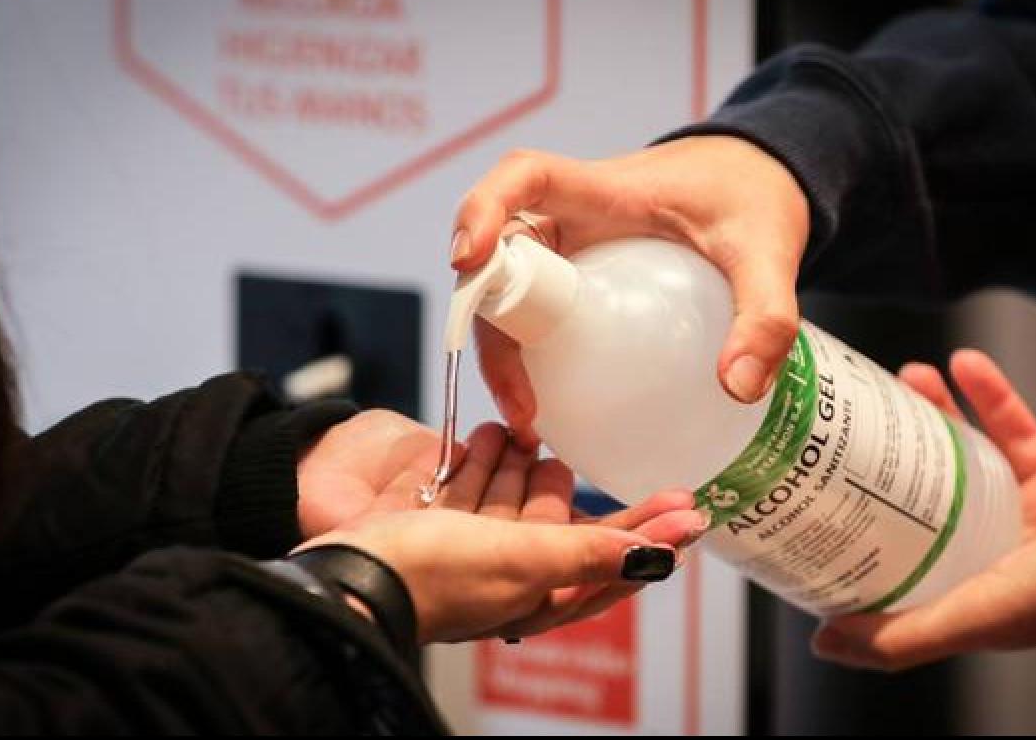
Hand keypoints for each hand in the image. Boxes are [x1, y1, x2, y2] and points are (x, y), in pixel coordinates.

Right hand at [297, 417, 708, 641]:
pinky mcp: (442, 525)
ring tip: (545, 441)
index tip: (692, 509)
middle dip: (587, 497)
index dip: (654, 538)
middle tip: (624, 465)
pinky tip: (499, 439)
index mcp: (540, 596)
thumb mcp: (522, 561)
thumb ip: (590, 554)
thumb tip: (659, 559)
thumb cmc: (430, 574)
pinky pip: (480, 491)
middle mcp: (512, 577)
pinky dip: (492, 466)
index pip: (613, 565)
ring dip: (533, 473)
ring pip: (521, 505)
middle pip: (569, 531)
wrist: (342, 569)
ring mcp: (474, 551)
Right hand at [450, 137, 809, 446]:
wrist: (755, 182)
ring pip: (509, 294)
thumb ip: (764, 314)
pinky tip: (553, 410)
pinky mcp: (579, 281)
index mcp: (603, 191)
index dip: (483, 208)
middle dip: (488, 324)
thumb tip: (738, 387)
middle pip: (499, 257)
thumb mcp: (768, 251)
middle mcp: (570, 218)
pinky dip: (532, 357)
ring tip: (529, 421)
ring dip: (503, 353)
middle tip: (518, 399)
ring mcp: (569, 251)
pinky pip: (538, 314)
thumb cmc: (751, 198)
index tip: (467, 257)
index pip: (525, 178)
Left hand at [811, 349, 1035, 670]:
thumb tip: (825, 641)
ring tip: (905, 376)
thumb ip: (899, 636)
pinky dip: (993, 395)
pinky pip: (1016, 427)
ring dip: (935, 412)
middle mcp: (985, 546)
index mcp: (960, 581)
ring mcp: (1021, 511)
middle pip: (922, 491)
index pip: (894, 550)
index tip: (822, 483)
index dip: (858, 520)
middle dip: (890, 451)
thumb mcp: (971, 619)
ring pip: (964, 452)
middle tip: (860, 414)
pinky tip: (966, 363)